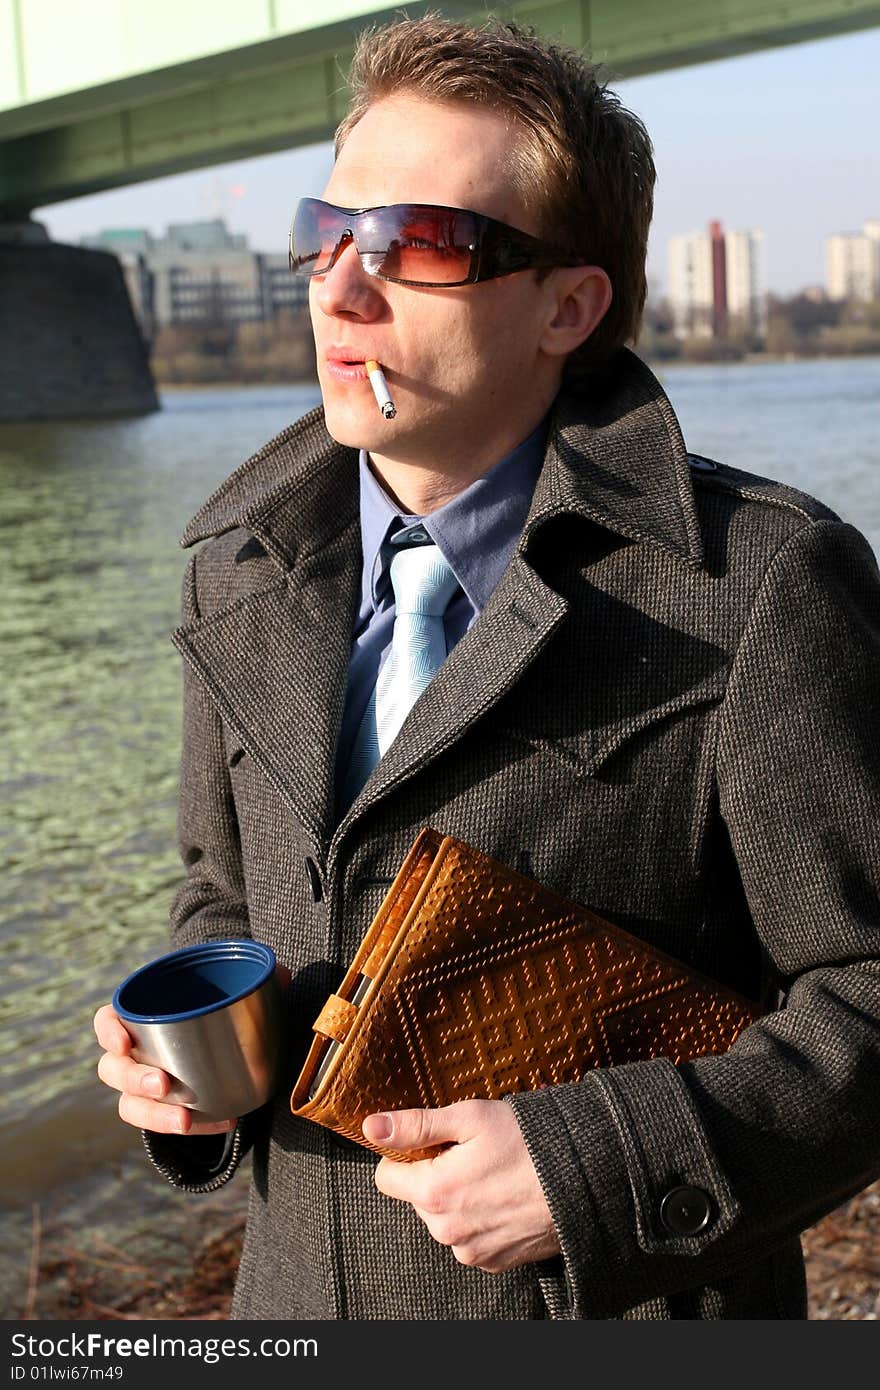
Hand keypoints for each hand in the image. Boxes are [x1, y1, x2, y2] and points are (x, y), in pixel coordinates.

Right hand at [93, 962, 290, 1135]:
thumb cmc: (218, 1008)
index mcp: (140, 1016)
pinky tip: (223, 1122)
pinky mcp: (164, 1109)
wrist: (222, 1043)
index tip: (124, 1042)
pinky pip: (163, 1126)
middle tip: (163, 1084)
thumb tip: (284, 975)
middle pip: (113, 1070)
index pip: (106, 1021)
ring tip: (185, 1120)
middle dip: (134, 1079)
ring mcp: (142, 1085)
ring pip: (130, 1105)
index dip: (108, 1031)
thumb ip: (259, 982)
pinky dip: (193, 1126)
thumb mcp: (236, 992)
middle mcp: (132, 1053)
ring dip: (155, 1114)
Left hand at [362, 1099, 560, 1272]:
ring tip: (494, 1174)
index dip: (407, 1154)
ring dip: (458, 1198)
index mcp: (434, 1193)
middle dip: (436, 1175)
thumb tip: (371, 1127)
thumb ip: (415, 1125)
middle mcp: (447, 1231)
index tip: (435, 1143)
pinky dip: (479, 1218)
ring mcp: (471, 1250)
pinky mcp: (493, 1261)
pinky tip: (504, 1196)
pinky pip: (469, 1237)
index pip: (386, 1177)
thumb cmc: (527, 1141)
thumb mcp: (469, 1118)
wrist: (583, 1178)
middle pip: (417, 1198)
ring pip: (443, 1218)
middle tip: (473, 1154)